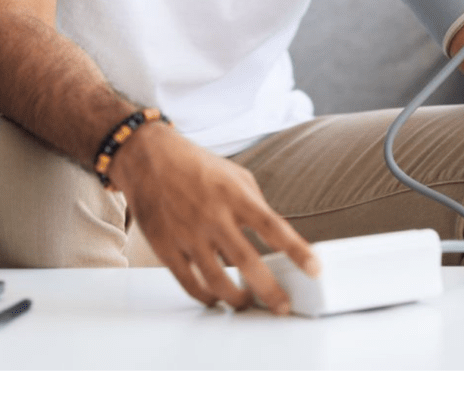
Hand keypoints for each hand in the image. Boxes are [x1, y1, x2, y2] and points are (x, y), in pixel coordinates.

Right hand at [109, 123, 320, 314]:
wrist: (148, 157)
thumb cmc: (196, 165)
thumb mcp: (234, 174)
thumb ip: (255, 204)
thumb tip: (275, 236)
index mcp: (234, 194)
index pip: (272, 226)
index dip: (296, 249)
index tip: (315, 269)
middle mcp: (212, 214)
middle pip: (246, 261)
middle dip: (269, 289)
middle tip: (283, 306)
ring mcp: (187, 233)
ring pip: (217, 280)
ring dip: (237, 298)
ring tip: (247, 302)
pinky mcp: (165, 247)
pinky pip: (189, 283)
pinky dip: (206, 297)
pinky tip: (216, 298)